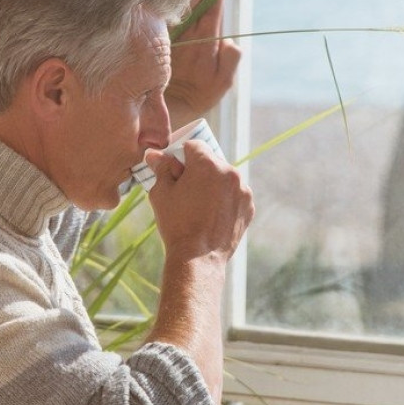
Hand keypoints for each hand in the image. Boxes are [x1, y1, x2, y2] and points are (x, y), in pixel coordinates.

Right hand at [146, 140, 253, 262]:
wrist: (198, 259)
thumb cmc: (176, 224)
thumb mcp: (161, 193)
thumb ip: (161, 168)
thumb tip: (154, 154)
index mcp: (207, 164)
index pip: (194, 145)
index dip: (181, 155)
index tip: (175, 169)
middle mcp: (230, 172)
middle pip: (211, 161)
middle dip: (198, 170)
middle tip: (185, 190)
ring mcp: (242, 190)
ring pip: (224, 178)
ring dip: (213, 184)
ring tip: (199, 206)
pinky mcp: (248, 206)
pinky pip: (235, 195)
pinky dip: (225, 200)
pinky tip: (212, 215)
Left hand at [165, 0, 241, 127]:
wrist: (171, 104)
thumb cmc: (201, 93)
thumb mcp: (223, 83)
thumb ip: (230, 61)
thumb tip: (232, 40)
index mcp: (205, 43)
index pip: (212, 10)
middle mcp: (189, 36)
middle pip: (196, 1)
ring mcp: (175, 34)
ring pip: (183, 3)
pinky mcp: (164, 37)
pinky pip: (171, 11)